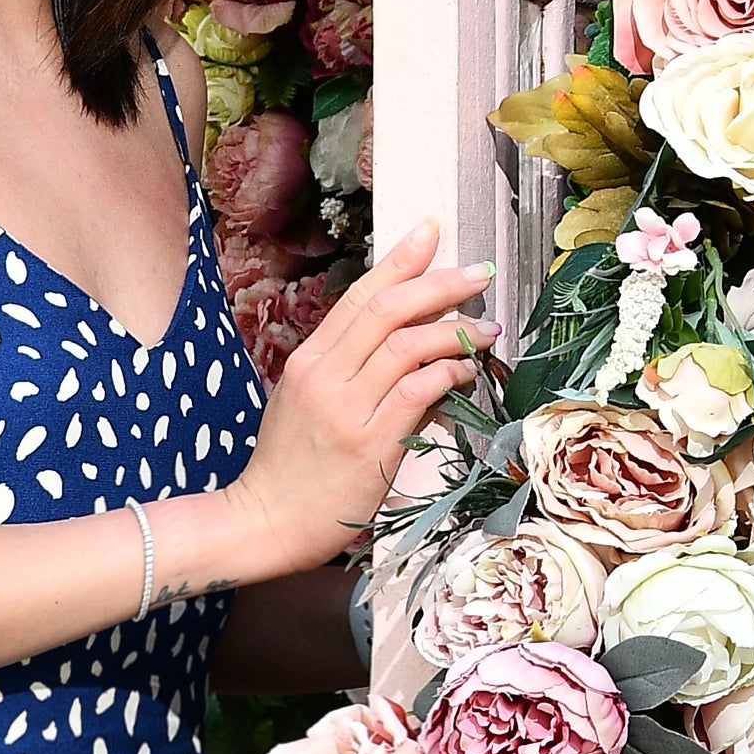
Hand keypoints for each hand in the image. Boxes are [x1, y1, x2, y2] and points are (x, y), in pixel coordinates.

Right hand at [226, 220, 494, 579]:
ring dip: (455, 330)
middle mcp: (325, 376)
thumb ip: (353, 374)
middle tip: (479, 273)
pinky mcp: (370, 443)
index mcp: (309, 361)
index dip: (399, 260)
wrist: (267, 521)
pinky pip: (418, 391)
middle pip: (388, 310)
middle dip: (440, 284)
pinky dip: (448, 373)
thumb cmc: (291, 468)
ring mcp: (346, 409)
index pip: (359, 297)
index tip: (431, 232)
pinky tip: (466, 370)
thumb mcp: (309, 405)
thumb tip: (417, 351)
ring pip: (407, 345)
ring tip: (486, 329)